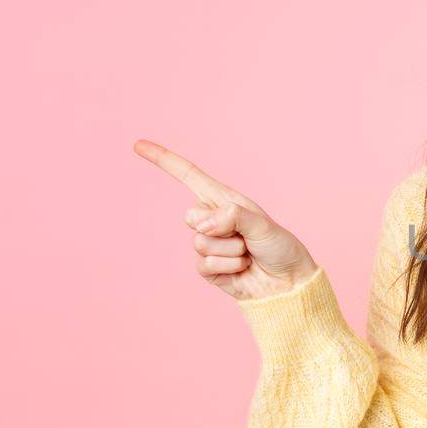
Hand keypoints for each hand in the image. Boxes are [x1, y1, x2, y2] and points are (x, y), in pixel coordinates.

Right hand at [134, 138, 318, 300]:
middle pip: (190, 215)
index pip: (188, 176)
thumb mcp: (261, 224)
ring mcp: (208, 244)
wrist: (288, 282)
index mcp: (224, 200)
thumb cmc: (279, 247)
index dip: (164, 160)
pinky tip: (242, 268)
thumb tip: (201, 226)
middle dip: (219, 227)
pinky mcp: (207, 268)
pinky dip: (228, 266)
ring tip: (248, 253)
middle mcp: (213, 219)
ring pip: (200, 243)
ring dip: (231, 250)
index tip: (138, 145)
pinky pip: (204, 264)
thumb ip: (231, 216)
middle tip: (245, 237)